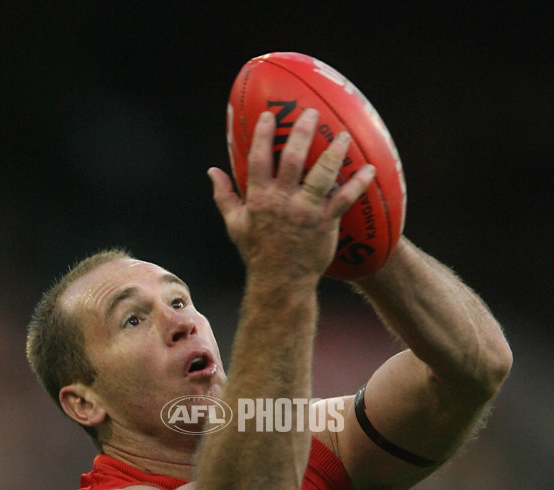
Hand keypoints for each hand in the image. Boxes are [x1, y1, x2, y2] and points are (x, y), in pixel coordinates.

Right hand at [209, 108, 375, 282]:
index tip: (270, 115)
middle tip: (311, 113)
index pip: (258, 160)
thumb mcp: (235, 225)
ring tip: (343, 135)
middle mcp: (283, 202)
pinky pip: (345, 199)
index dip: (264, 135)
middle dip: (302, 132)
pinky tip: (370, 169)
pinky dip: (359, 184)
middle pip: (293, 159)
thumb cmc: (258, 253)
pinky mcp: (325, 223)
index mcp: (259, 199)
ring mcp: (306, 212)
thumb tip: (212, 171)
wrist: (281, 282)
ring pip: (322, 175)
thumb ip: (225, 196)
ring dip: (334, 152)